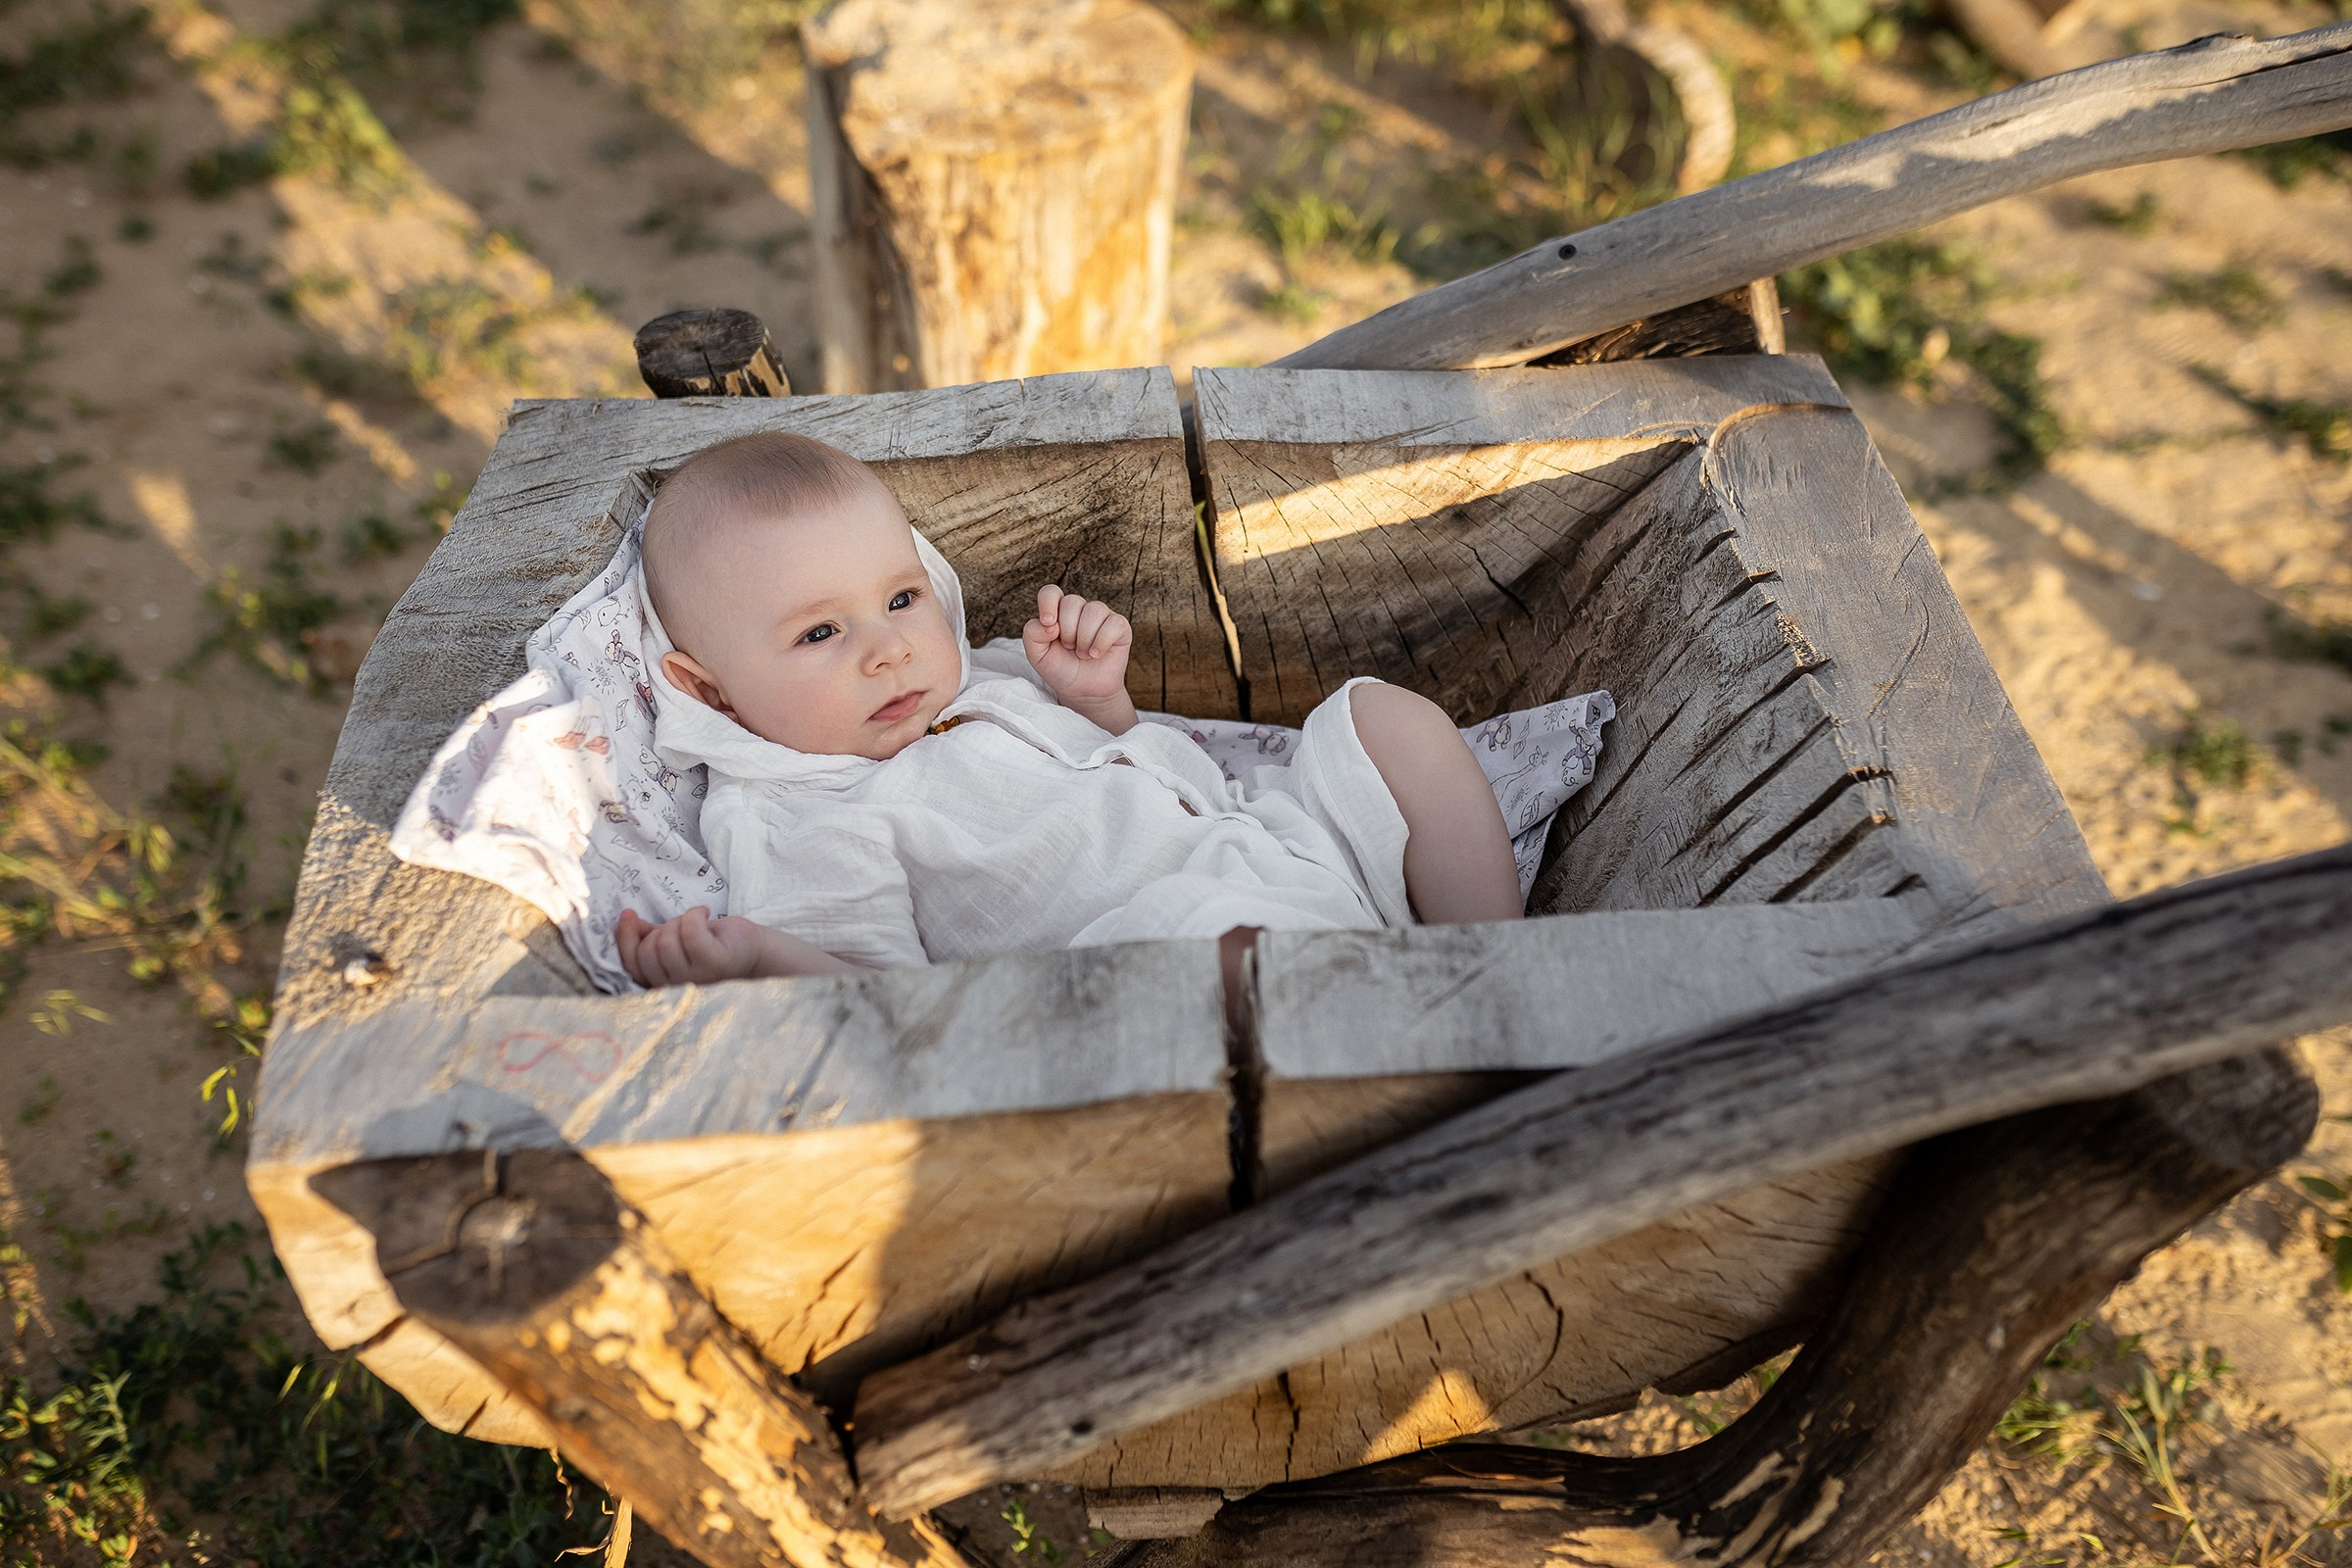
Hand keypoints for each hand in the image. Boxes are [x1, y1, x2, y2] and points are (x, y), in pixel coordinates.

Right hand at [616, 906, 762, 986]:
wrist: (753, 949)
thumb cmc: (712, 944)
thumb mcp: (676, 940)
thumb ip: (649, 935)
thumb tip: (625, 918)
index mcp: (664, 985)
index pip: (632, 966)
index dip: (626, 939)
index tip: (628, 914)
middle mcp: (678, 988)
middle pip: (648, 952)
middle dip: (661, 929)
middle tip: (682, 924)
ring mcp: (696, 979)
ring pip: (666, 942)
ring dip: (680, 921)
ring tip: (697, 921)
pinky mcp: (714, 963)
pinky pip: (690, 931)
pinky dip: (695, 914)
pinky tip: (705, 912)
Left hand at [1023, 584, 1134, 723]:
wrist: (1083, 691)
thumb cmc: (1061, 669)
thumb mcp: (1037, 656)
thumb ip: (1032, 634)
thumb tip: (1049, 622)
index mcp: (1057, 611)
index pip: (1051, 592)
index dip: (1048, 604)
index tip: (1049, 625)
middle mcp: (1080, 609)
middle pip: (1072, 602)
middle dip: (1068, 631)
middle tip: (1069, 648)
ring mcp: (1101, 616)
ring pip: (1094, 610)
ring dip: (1084, 638)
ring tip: (1082, 654)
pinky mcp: (1120, 626)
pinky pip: (1113, 623)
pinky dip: (1102, 642)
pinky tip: (1096, 654)